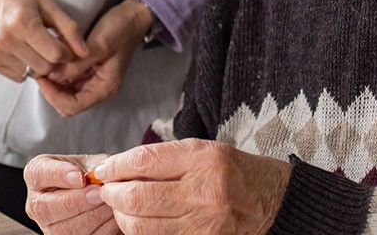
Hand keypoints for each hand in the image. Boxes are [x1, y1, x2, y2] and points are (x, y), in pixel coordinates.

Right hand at [0, 0, 86, 82]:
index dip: (67, 52)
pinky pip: (18, 76)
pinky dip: (25, 67)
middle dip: (54, 61)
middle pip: (45, 68)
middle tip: (51, 46)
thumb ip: (69, 29)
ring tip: (35, 46)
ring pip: (32, 74)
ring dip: (39, 64)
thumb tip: (86, 54)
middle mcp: (5, 39)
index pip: (56, 55)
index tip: (65, 44)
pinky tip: (21, 50)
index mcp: (22, 23)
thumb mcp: (48, 5)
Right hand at [24, 154, 117, 234]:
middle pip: (45, 207)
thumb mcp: (93, 163)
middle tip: (99, 193)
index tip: (80, 177)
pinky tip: (112, 217)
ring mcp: (49, 226)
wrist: (100, 196)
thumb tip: (100, 177)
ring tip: (110, 204)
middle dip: (77, 201)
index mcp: (37, 175)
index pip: (38, 173)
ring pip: (64, 229)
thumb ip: (94, 167)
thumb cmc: (92, 177)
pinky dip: (101, 228)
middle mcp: (37, 203)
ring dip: (92, 216)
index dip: (58, 175)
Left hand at [38, 0, 152, 115]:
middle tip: (40, 70)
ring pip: (64, 93)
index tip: (42, 77)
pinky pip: (67, 80)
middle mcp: (97, 89)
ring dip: (53, 82)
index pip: (73, 106)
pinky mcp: (86, 71)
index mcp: (104, 88)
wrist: (132, 17)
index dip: (54, 96)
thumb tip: (52, 76)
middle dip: (51, 91)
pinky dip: (58, 73)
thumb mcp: (99, 45)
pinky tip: (52, 60)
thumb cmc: (120, 30)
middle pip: (66, 103)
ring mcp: (91, 80)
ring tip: (44, 64)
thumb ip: (76, 64)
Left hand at [93, 139, 291, 233]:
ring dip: (122, 216)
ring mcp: (203, 225)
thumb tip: (117, 168)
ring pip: (140, 226)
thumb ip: (162, 158)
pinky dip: (140, 231)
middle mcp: (204, 193)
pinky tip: (141, 220)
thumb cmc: (233, 171)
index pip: (144, 162)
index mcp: (204, 160)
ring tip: (122, 206)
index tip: (104, 170)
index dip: (115, 167)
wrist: (271, 200)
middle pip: (136, 198)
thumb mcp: (202, 150)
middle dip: (112, 195)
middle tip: (107, 190)